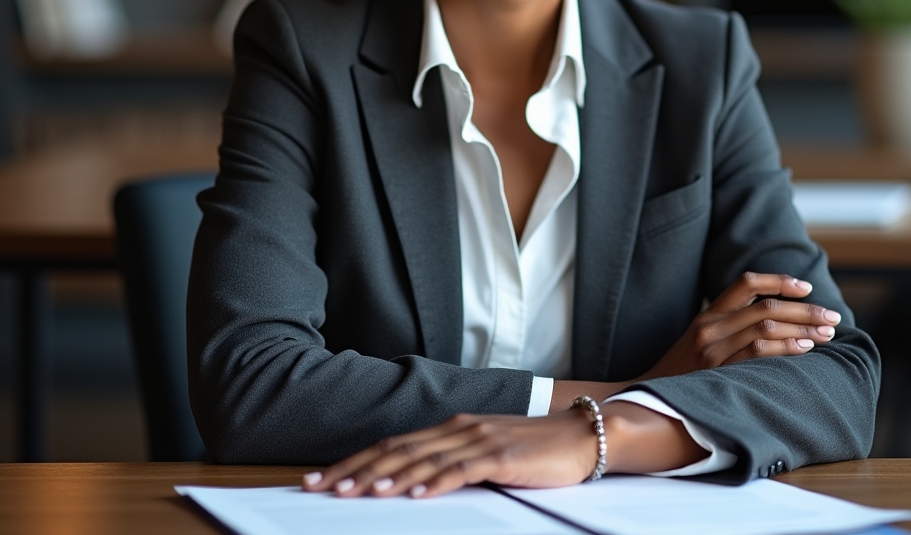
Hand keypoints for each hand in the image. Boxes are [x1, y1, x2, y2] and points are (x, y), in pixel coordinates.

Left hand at [302, 411, 595, 498]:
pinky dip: (437, 481)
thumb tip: (410, 483)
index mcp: (450, 427)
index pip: (392, 445)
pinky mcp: (501, 455)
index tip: (320, 480)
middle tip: (320, 488)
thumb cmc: (531, 450)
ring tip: (360, 493)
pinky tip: (418, 494)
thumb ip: (450, 461)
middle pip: (397, 450)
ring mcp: (479, 439)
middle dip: (356, 470)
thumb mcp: (483, 453)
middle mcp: (458, 428)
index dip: (354, 462)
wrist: (578, 434)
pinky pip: (463, 469)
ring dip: (389, 476)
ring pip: (423, 459)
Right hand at [641, 272, 839, 378]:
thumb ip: (728, 326)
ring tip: (827, 333)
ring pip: (766, 326)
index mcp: (708, 314)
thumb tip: (774, 321)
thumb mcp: (699, 339)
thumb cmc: (682, 371)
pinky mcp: (718, 371)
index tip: (806, 286)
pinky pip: (758, 353)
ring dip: (802, 328)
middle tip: (831, 315)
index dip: (779, 281)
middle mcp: (711, 325)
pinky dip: (786, 348)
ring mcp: (714, 348)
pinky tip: (806, 349)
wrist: (650, 396)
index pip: (746, 282)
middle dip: (804, 309)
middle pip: (765, 305)